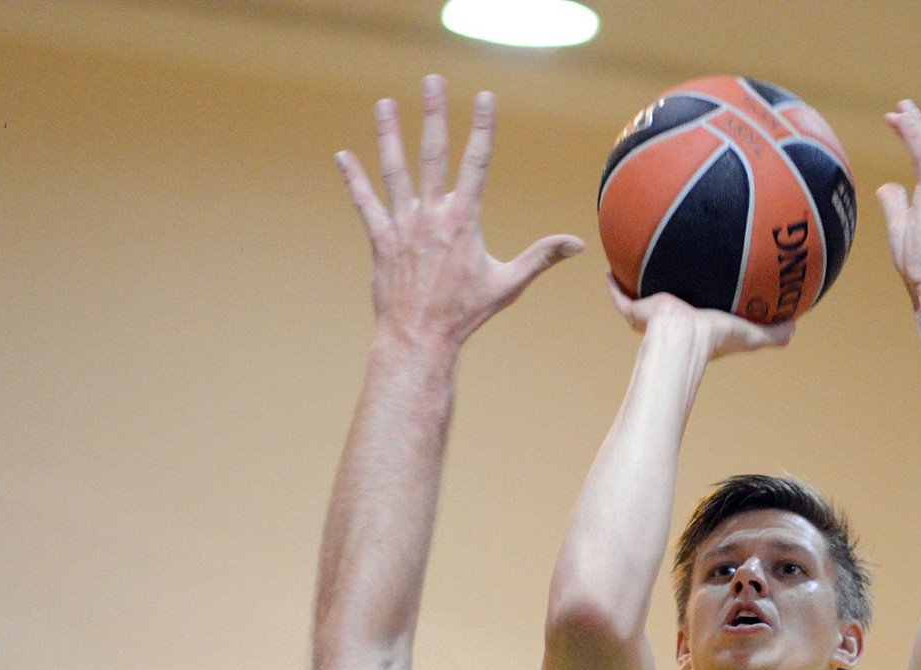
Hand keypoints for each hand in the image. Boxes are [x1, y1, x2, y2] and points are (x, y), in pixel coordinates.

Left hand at [337, 75, 583, 350]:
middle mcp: (431, 215)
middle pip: (432, 153)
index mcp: (463, 220)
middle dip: (432, 114)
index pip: (476, 163)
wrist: (419, 337)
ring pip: (394, 170)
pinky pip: (364, 202)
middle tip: (431, 81)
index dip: (481, 127)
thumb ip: (541, 257)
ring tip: (383, 104)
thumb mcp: (508, 284)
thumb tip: (577, 244)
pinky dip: (354, 179)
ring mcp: (402, 224)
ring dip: (388, 134)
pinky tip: (343, 156)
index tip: (485, 98)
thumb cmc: (465, 313)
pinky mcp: (380, 239)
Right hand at [606, 275, 793, 359]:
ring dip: (638, 282)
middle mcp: (674, 320)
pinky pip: (619, 295)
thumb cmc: (716, 339)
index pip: (699, 314)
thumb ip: (775, 333)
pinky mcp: (635, 311)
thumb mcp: (752, 335)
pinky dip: (613, 284)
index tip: (706, 284)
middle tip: (672, 267)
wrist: (683, 338)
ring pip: (641, 297)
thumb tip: (797, 328)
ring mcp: (652, 317)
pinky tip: (609, 267)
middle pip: (669, 301)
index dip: (703, 301)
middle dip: (670, 287)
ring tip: (636, 260)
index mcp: (698, 325)